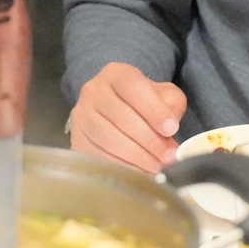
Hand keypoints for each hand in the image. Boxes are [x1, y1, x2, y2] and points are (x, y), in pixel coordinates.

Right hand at [69, 61, 187, 172]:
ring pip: (109, 139)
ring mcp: (81, 117)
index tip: (172, 129)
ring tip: (159, 167)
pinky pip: (99, 157)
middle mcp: (93, 92)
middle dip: (149, 140)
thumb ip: (171, 104)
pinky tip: (141, 173)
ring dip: (137, 157)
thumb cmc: (142, 101)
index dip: (154, 110)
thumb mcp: (161, 93)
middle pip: (121, 117)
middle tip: (169, 156)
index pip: (134, 88)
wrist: (113, 106)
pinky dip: (123, 167)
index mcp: (116, 74)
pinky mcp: (77, 140)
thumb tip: (170, 129)